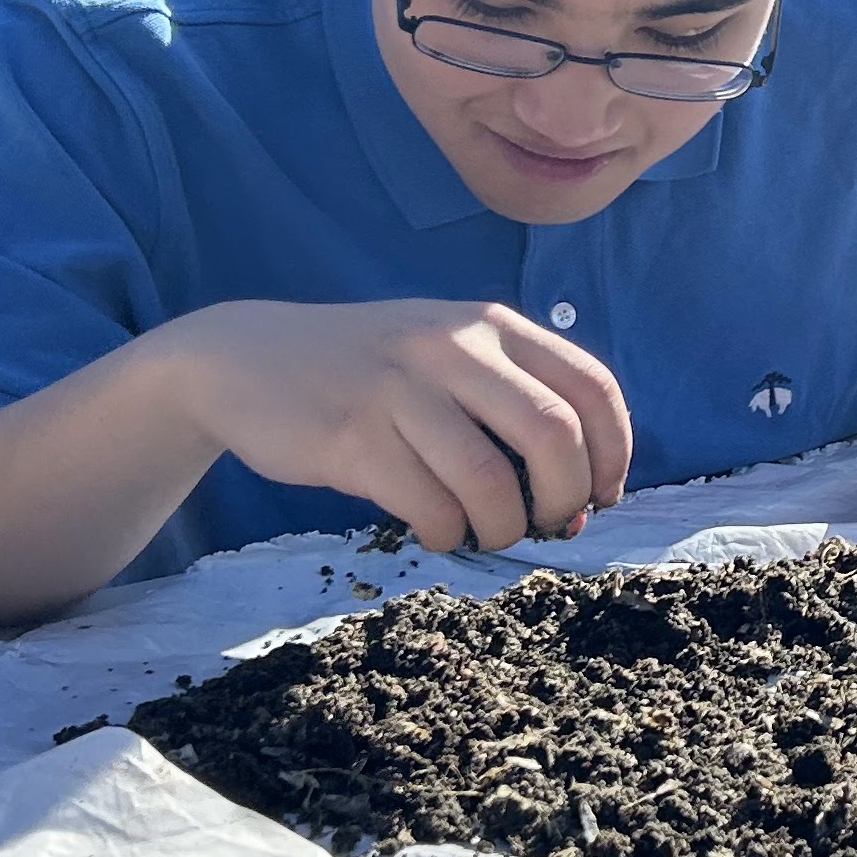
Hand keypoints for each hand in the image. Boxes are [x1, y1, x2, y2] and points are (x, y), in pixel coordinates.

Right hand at [161, 298, 631, 549]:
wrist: (242, 360)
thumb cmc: (367, 372)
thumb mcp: (446, 354)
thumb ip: (511, 405)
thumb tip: (579, 500)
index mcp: (490, 324)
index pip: (590, 386)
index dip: (614, 452)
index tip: (603, 495)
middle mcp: (451, 347)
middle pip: (554, 435)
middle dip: (565, 498)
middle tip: (547, 524)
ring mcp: (399, 390)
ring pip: (491, 481)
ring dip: (502, 527)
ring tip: (484, 532)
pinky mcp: (351, 437)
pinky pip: (429, 506)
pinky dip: (446, 532)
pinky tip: (434, 528)